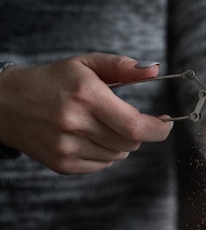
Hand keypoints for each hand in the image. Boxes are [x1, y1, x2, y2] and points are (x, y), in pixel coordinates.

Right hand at [0, 53, 172, 173]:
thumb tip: (154, 70)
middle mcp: (75, 124)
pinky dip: (104, 153)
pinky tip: (87, 137)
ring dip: (120, 142)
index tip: (166, 124)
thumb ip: (122, 67)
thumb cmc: (52, 81)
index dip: (158, 129)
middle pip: (131, 142)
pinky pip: (102, 165)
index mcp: (85, 95)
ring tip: (99, 125)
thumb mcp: (85, 64)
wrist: (6, 104)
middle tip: (124, 118)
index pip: (134, 125)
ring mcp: (67, 147)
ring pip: (119, 155)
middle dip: (137, 132)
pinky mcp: (63, 164)